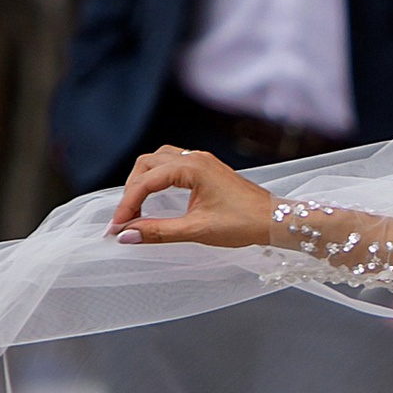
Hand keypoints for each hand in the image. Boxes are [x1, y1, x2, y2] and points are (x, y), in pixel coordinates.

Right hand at [107, 141, 275, 247]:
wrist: (275, 221)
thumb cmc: (244, 224)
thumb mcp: (197, 230)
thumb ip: (159, 231)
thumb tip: (128, 235)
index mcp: (192, 167)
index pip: (146, 181)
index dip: (127, 204)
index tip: (118, 227)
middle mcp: (195, 158)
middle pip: (147, 163)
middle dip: (132, 189)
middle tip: (127, 218)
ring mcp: (202, 161)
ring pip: (159, 160)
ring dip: (144, 180)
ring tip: (138, 207)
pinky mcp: (207, 169)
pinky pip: (173, 164)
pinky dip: (158, 178)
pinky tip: (157, 197)